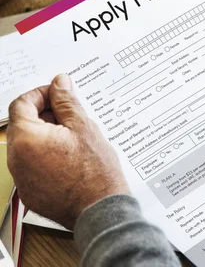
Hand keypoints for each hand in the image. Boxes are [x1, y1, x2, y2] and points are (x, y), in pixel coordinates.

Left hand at [7, 74, 128, 228]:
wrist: (100, 210)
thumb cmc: (95, 171)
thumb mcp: (84, 127)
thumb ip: (67, 102)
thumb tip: (59, 84)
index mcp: (26, 139)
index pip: (21, 104)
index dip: (41, 94)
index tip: (58, 94)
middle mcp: (16, 159)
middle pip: (23, 125)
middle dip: (46, 115)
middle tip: (72, 115)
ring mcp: (22, 178)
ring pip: (29, 146)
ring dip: (48, 135)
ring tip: (75, 138)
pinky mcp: (30, 191)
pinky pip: (33, 165)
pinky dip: (48, 156)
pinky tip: (71, 158)